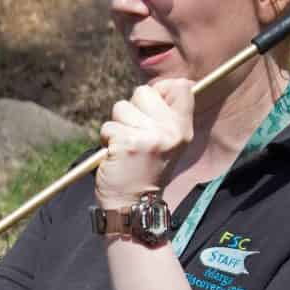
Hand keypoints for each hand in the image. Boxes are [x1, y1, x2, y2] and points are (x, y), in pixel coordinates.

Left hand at [96, 80, 193, 209]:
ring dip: (117, 126)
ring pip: (121, 107)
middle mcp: (169, 132)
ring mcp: (148, 137)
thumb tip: (168, 84)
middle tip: (135, 136)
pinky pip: (108, 126)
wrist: (133, 205)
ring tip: (125, 147)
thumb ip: (167, 115)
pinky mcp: (127, 144)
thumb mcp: (168, 143)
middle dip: (131, 110)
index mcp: (182, 129)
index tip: (152, 106)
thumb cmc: (145, 171)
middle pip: (143, 92)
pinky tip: (116, 155)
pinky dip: (106, 140)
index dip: (161, 89)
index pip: (181, 87)